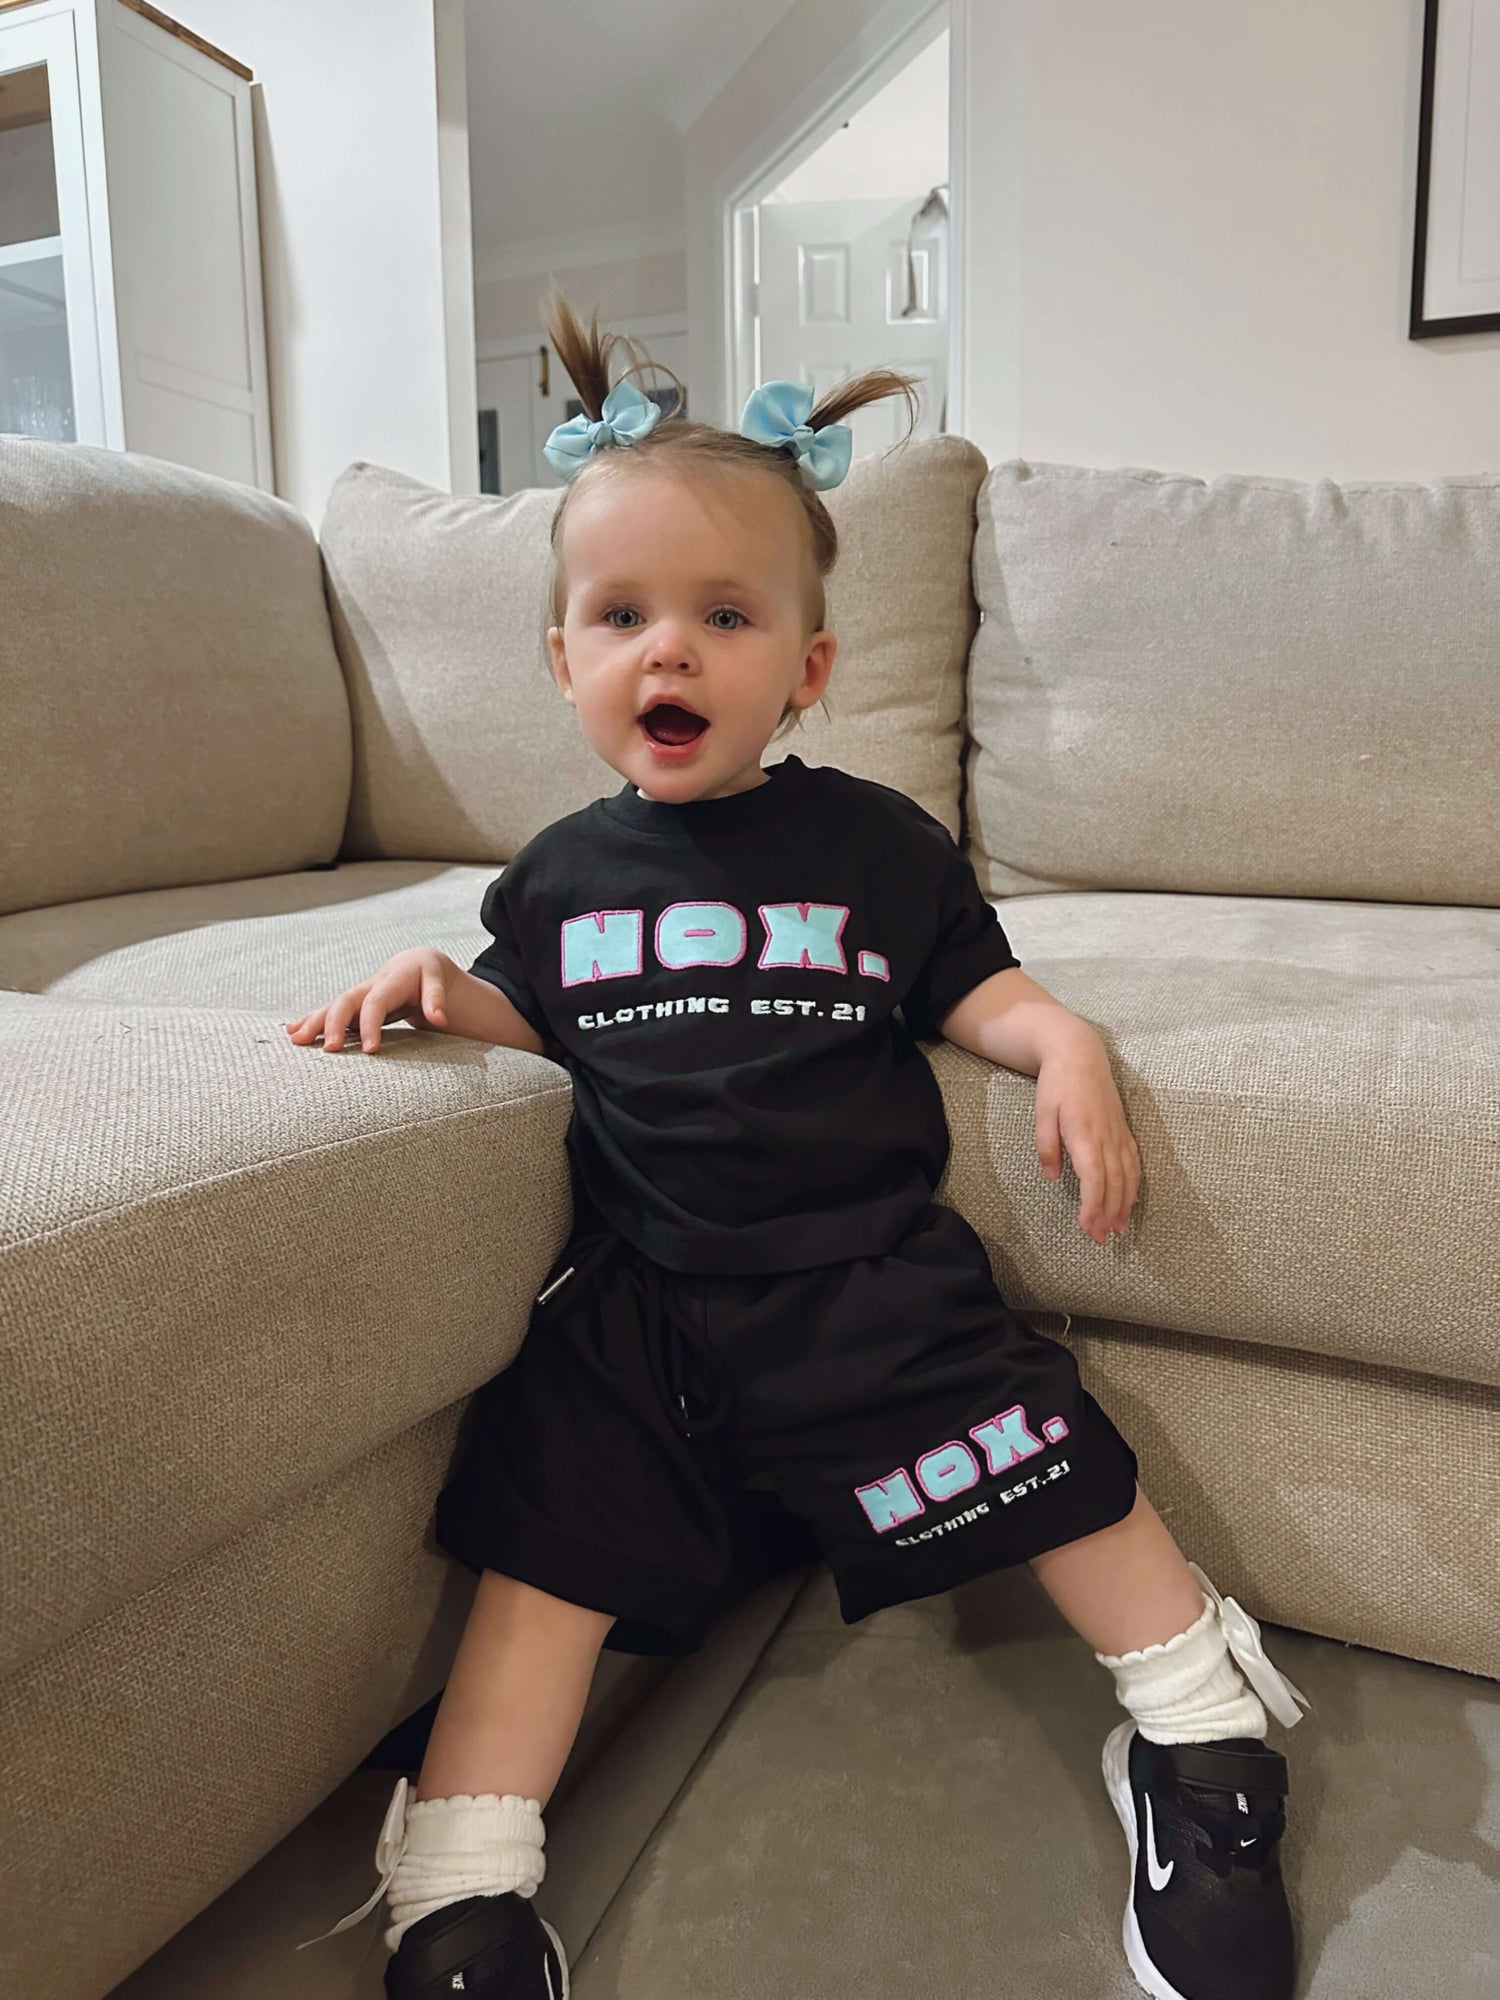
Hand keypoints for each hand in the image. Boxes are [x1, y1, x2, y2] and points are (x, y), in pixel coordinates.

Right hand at [285, 949, 452, 1054]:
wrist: (416, 962)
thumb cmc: (428, 975)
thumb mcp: (437, 980)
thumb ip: (437, 999)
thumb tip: (439, 1019)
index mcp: (390, 980)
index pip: (376, 1004)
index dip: (370, 1026)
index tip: (369, 1051)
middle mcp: (369, 985)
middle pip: (346, 1002)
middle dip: (334, 1024)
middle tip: (329, 1050)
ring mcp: (358, 994)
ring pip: (332, 1006)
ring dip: (313, 1022)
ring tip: (296, 1039)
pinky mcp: (353, 1003)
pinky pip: (329, 1011)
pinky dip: (310, 1020)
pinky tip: (293, 1032)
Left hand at [1035, 1033, 1140, 1243]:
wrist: (1080, 1054)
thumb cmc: (1057, 1084)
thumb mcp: (1042, 1113)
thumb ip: (1047, 1146)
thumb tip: (1050, 1177)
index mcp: (1086, 1135)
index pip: (1094, 1179)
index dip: (1093, 1206)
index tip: (1087, 1227)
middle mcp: (1108, 1138)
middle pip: (1113, 1184)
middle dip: (1108, 1214)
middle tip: (1100, 1239)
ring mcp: (1119, 1134)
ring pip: (1127, 1176)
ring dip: (1124, 1205)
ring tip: (1118, 1229)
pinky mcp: (1123, 1130)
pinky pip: (1133, 1163)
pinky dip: (1134, 1185)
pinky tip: (1130, 1200)